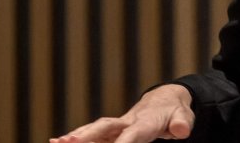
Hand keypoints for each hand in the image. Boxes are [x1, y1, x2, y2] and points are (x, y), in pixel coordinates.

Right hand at [49, 84, 194, 142]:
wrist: (164, 100)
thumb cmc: (174, 112)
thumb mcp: (184, 116)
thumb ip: (182, 123)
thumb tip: (182, 130)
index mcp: (145, 121)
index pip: (132, 134)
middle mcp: (127, 121)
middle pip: (105, 128)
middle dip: (88, 136)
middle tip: (69, 142)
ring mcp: (116, 125)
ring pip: (93, 130)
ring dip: (76, 136)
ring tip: (56, 142)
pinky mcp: (110, 131)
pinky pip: (91, 134)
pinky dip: (75, 137)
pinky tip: (57, 141)